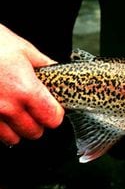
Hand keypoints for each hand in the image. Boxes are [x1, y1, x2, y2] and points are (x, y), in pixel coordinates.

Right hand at [0, 24, 63, 144]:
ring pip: (13, 138)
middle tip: (34, 109)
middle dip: (38, 122)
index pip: (52, 118)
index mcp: (25, 89)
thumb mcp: (23, 49)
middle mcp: (7, 106)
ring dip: (17, 128)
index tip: (53, 107)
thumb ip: (43, 65)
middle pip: (34, 132)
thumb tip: (56, 70)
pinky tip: (0, 113)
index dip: (55, 113)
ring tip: (15, 112)